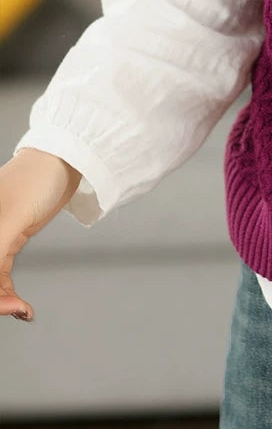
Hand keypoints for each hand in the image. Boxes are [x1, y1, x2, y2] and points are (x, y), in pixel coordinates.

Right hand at [0, 148, 82, 321]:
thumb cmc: (36, 178)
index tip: (4, 305)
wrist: (65, 162)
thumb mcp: (9, 219)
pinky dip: (7, 293)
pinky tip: (20, 306)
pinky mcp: (8, 240)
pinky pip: (0, 276)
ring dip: (1, 300)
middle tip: (13, 307)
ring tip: (20, 308)